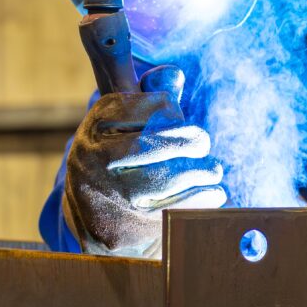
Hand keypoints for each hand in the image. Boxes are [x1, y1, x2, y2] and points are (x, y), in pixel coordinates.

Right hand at [63, 65, 225, 256]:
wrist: (94, 221)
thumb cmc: (121, 160)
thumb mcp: (125, 125)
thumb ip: (151, 97)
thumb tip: (173, 74)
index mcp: (94, 127)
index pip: (142, 108)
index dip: (168, 109)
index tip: (178, 117)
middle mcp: (91, 162)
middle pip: (153, 145)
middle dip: (189, 142)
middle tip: (203, 143)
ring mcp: (105, 199)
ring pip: (166, 180)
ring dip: (201, 173)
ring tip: (214, 170)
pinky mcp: (124, 231)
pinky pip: (173, 211)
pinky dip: (201, 200)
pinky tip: (214, 193)